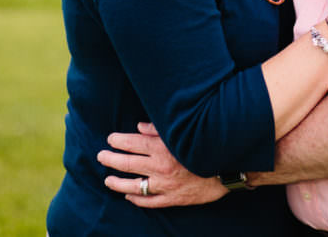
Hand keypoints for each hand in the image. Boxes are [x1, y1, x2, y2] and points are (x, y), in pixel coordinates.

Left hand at [98, 122, 227, 207]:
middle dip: (110, 159)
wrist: (227, 169)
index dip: (117, 141)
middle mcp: (160, 167)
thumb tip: (138, 127)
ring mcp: (164, 185)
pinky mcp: (172, 199)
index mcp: (162, 148)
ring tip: (107, 180)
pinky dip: (136, 199)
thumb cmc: (204, 146)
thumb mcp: (182, 133)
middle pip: (127, 164)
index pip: (132, 143)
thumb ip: (158, 129)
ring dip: (117, 182)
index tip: (110, 139)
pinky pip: (149, 202)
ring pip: (133, 186)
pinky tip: (128, 195)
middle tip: (101, 156)